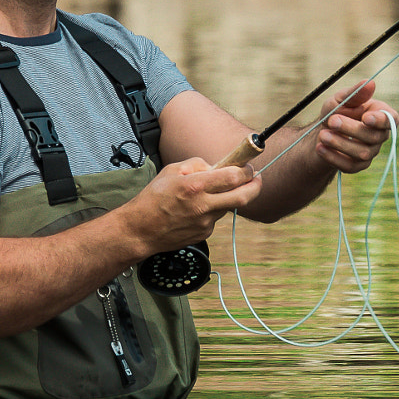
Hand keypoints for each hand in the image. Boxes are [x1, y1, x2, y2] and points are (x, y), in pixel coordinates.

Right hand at [121, 156, 261, 253]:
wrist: (141, 230)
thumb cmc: (152, 199)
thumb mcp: (171, 171)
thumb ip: (196, 165)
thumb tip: (215, 166)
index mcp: (195, 186)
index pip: (233, 177)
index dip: (245, 170)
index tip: (247, 165)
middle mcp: (204, 206)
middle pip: (243, 196)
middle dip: (255, 185)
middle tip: (257, 178)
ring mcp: (206, 222)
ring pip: (228, 206)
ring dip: (227, 197)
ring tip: (209, 193)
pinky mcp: (204, 234)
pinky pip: (215, 218)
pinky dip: (212, 210)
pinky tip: (195, 210)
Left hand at [310, 81, 394, 174]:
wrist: (320, 134)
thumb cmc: (335, 112)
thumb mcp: (340, 100)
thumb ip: (355, 94)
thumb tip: (370, 83)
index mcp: (380, 115)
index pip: (391, 119)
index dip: (380, 120)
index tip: (365, 117)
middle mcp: (379, 135)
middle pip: (373, 136)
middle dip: (351, 129)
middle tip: (331, 120)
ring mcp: (370, 152)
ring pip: (362, 153)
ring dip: (340, 143)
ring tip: (322, 135)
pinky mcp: (357, 166)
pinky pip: (349, 166)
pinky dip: (333, 157)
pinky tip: (320, 148)